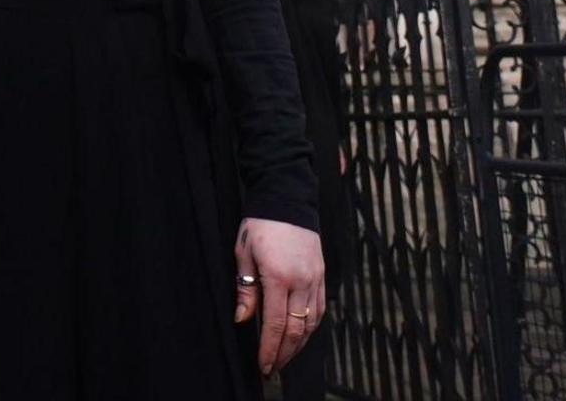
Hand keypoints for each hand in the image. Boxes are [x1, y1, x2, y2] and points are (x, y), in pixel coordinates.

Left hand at [233, 216, 328, 376]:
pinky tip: (301, 334)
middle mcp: (302, 281)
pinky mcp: (322, 274)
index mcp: (279, 276)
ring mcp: (315, 278)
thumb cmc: (261, 224)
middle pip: (296, 329)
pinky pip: (320, 308)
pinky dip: (311, 326)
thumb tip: (243, 319)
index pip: (275, 324)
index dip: (270, 349)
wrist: (287, 197)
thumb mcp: (244, 254)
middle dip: (284, 353)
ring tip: (286, 357)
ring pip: (312, 322)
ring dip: (299, 344)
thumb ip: (246, 289)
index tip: (264, 365)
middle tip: (273, 368)